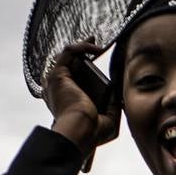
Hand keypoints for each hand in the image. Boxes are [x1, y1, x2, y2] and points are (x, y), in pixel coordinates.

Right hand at [42, 40, 120, 156]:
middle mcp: (57, 90)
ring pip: (67, 56)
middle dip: (81, 52)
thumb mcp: (109, 119)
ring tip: (96, 42)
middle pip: (69, 65)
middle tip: (95, 44)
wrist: (81, 132)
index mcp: (66, 101)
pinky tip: (96, 48)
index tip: (96, 60)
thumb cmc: (92, 133)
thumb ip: (114, 105)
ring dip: (82, 46)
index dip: (83, 67)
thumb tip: (119, 91)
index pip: (72, 79)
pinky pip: (69, 52)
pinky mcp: (58, 74)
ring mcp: (55, 82)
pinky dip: (82, 46)